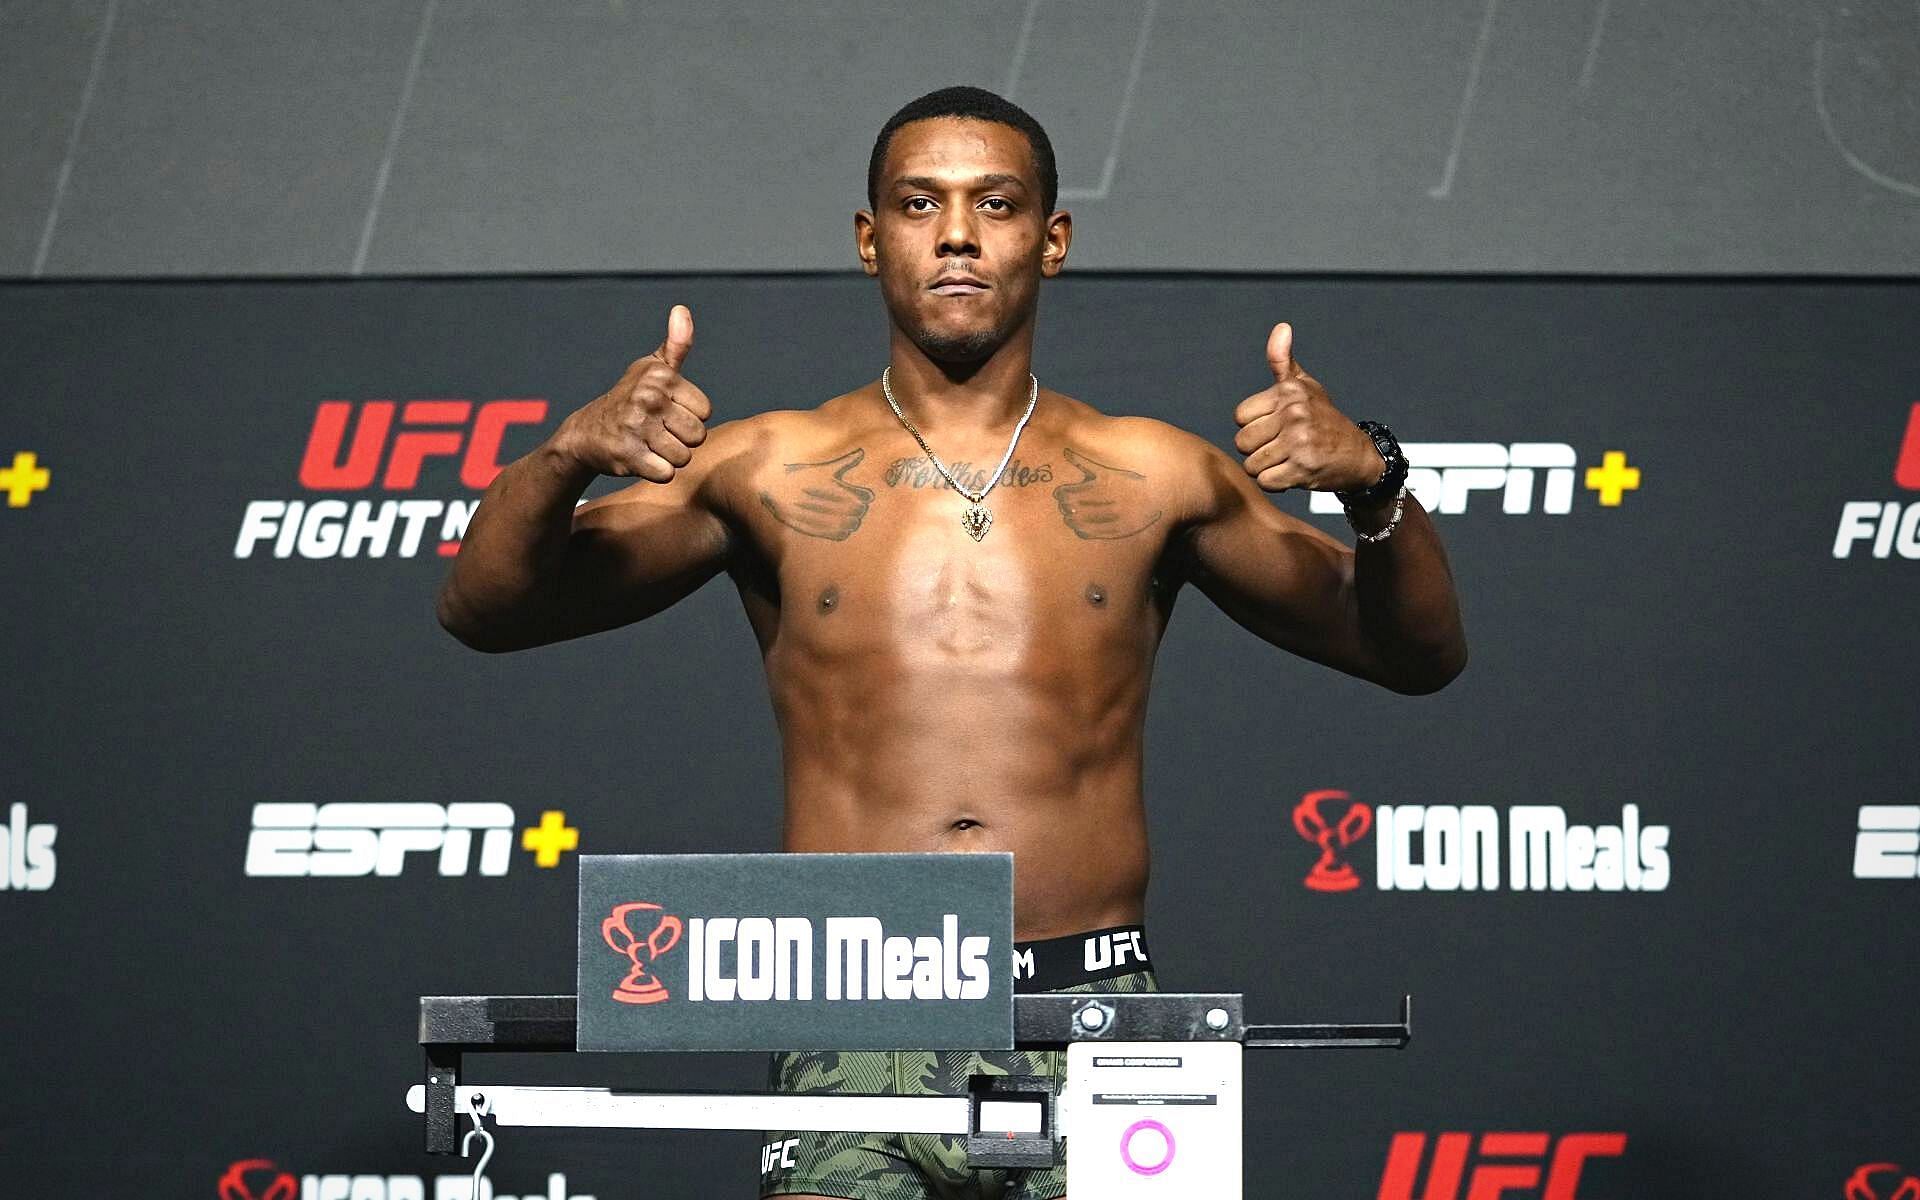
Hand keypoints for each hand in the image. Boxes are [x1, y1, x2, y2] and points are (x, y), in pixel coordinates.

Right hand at [555, 305, 711, 481]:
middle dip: (681, 440)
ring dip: (669, 458)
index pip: (705, 412)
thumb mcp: (652, 369)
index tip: (667, 413)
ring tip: (648, 445)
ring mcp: (637, 426)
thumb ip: (676, 345)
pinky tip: (640, 459)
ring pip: (684, 457)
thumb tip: (682, 310)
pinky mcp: (628, 454)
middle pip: (697, 436)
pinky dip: (656, 472)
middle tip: (657, 433)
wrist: (585, 433)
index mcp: (661, 377)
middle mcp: (648, 397)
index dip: (688, 417)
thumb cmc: (628, 400)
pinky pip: (666, 473)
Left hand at [1232, 323, 1382, 493]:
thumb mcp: (1305, 386)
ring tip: (1286, 459)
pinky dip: (1276, 483)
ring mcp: (1299, 441)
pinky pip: (1266, 481)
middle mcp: (1294, 413)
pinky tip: (1292, 473)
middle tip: (1280, 447)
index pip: (1240, 417)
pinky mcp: (1303, 467)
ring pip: (1252, 464)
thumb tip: (1281, 327)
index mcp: (1289, 392)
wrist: (1359, 455)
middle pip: (1243, 442)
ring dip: (1266, 468)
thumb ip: (1282, 361)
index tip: (1273, 427)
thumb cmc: (1325, 419)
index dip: (1253, 427)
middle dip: (1257, 451)